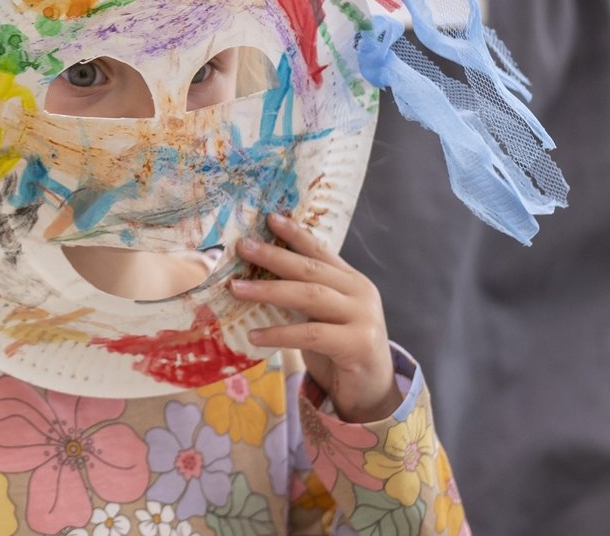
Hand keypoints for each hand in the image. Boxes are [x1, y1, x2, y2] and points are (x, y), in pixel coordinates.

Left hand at [231, 213, 398, 422]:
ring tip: (236, 288)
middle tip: (242, 246)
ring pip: (309, 296)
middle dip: (273, 256)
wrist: (373, 391)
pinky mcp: (358, 344)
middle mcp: (360, 293)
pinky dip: (280, 334)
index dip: (296, 234)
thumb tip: (256, 279)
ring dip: (269, 290)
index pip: (321, 251)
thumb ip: (304, 296)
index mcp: (352, 281)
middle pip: (310, 269)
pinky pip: (311, 334)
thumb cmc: (341, 351)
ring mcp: (363, 317)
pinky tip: (255, 335)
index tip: (270, 218)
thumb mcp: (323, 317)